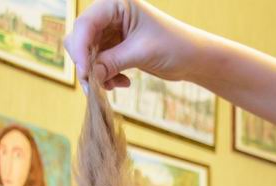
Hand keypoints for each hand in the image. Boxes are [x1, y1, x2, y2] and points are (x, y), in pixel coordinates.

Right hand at [65, 0, 202, 90]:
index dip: (80, 49)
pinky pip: (99, 63)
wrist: (194, 58)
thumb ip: (112, 62)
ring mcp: (111, 31)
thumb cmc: (175, 47)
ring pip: (88, 53)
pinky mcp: (115, 47)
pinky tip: (123, 82)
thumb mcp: (141, 53)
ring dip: (97, 73)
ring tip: (114, 86)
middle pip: (81, 38)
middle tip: (94, 87)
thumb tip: (88, 76)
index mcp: (115, 3)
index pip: (86, 24)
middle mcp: (109, 14)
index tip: (85, 73)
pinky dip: (106, 75)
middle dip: (86, 63)